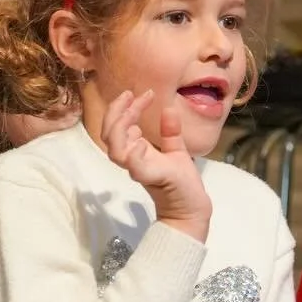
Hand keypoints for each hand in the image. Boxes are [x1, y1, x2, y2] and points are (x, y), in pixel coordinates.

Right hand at [102, 89, 210, 239]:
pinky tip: (141, 142)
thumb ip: (170, 132)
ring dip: (120, 126)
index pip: (119, 125)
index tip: (145, 94)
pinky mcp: (150, 178)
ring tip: (135, 110)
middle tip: (132, 95)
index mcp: (136, 151)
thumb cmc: (182, 182)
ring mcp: (139, 169)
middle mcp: (132, 159)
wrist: (192, 208)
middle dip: (117, 111)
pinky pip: (133, 166)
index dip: (125, 108)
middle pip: (109, 133)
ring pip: (114, 149)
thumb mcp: (176, 151)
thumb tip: (169, 108)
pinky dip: (133, 153)